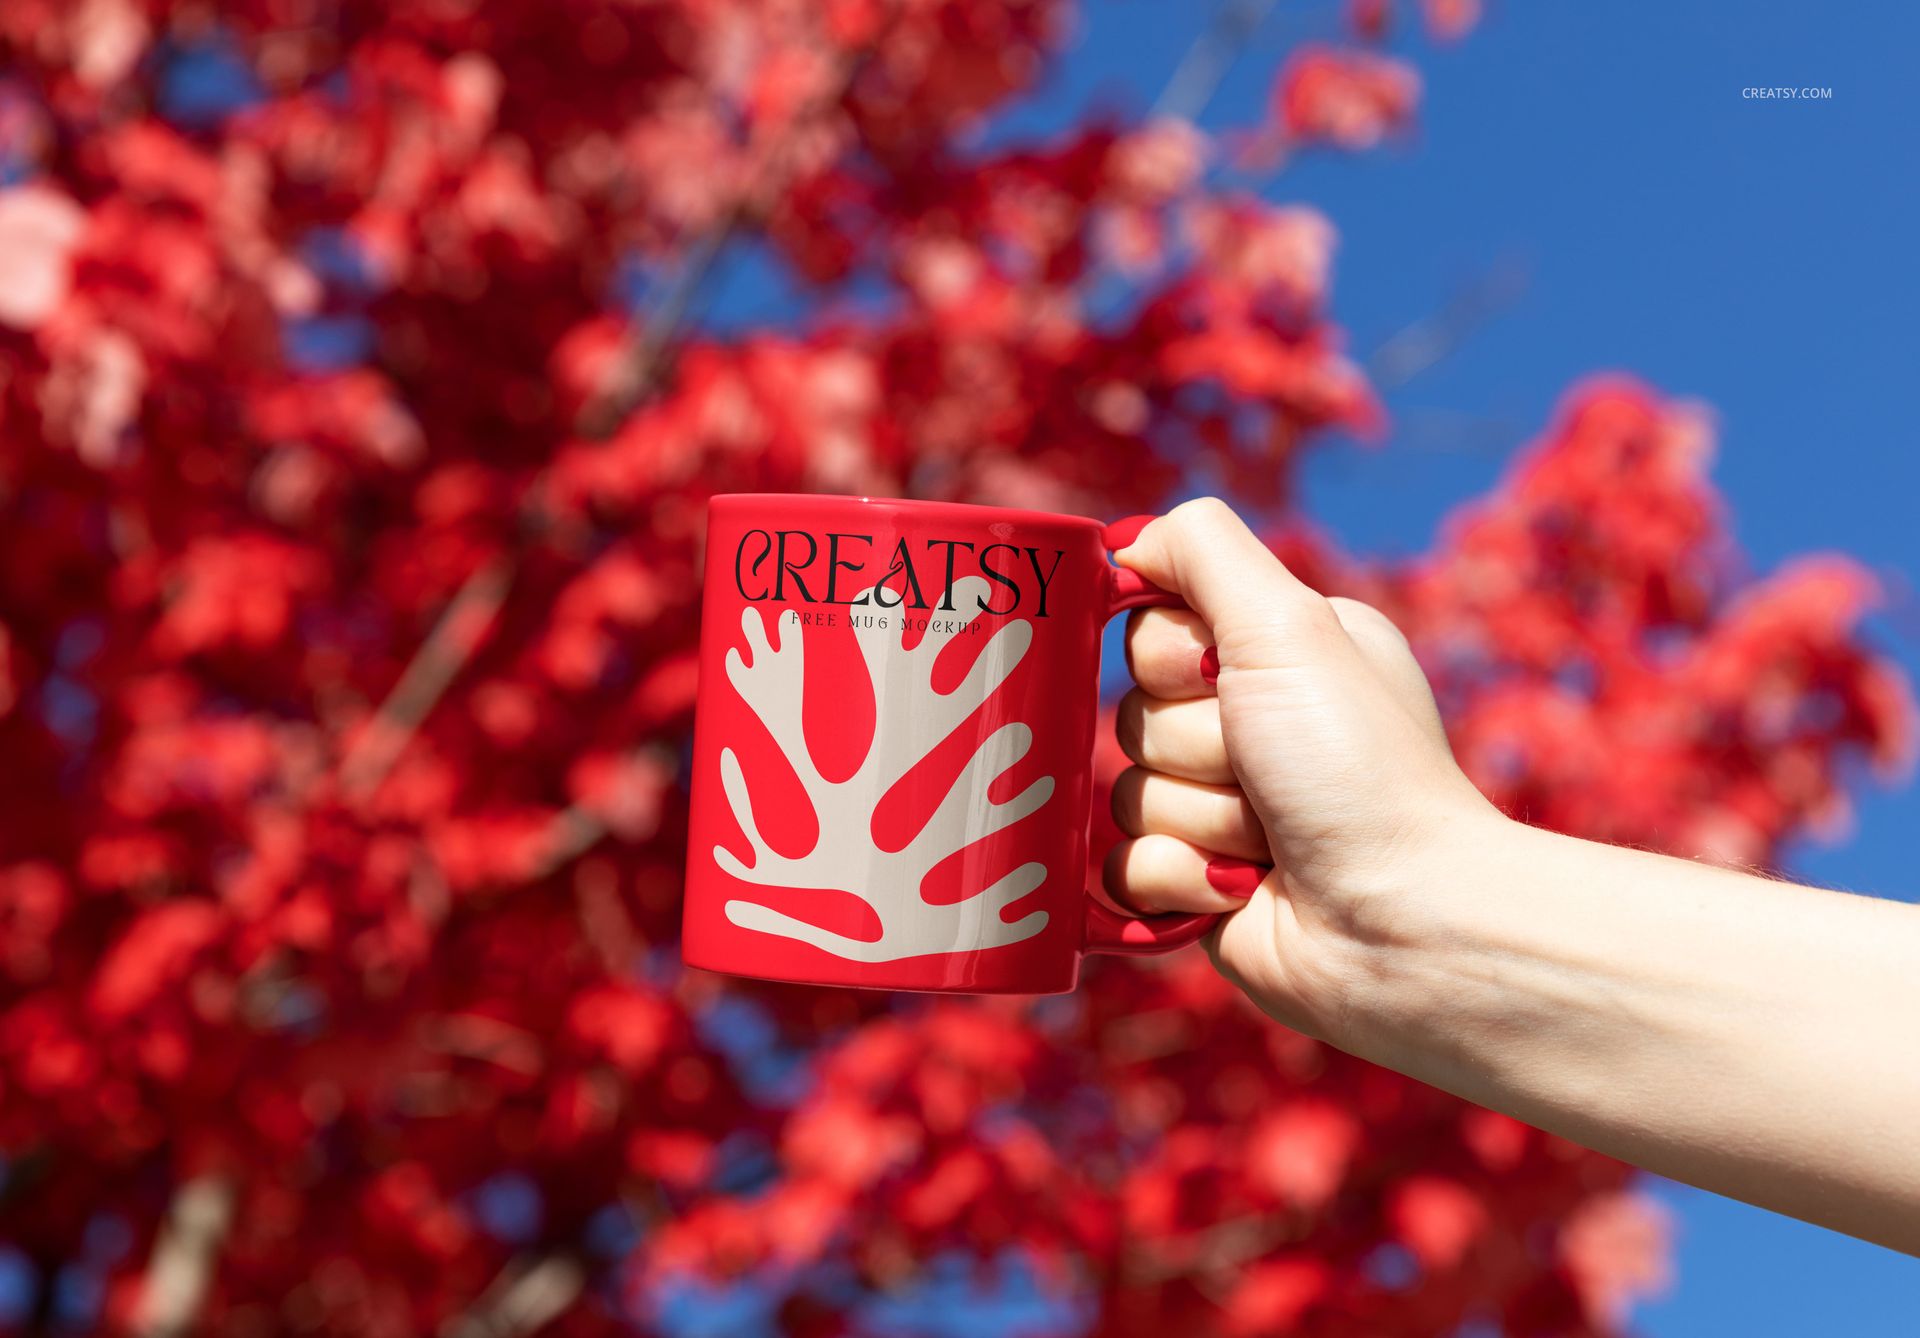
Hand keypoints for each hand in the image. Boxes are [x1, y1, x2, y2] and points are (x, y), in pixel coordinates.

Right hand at [1108, 498, 1501, 1039]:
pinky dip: (1177, 879)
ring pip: (1125, 793)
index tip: (1226, 680)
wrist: (1401, 923)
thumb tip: (1126, 541)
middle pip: (1131, 712)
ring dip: (1198, 819)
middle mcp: (1250, 724)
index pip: (1149, 627)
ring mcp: (1221, 808)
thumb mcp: (1289, 624)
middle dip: (1193, 747)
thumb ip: (1201, 550)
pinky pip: (1122, 867)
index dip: (1171, 658)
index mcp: (1276, 652)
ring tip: (1269, 841)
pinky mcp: (1196, 884)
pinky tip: (1237, 889)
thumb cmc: (1357, 767)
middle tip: (1265, 771)